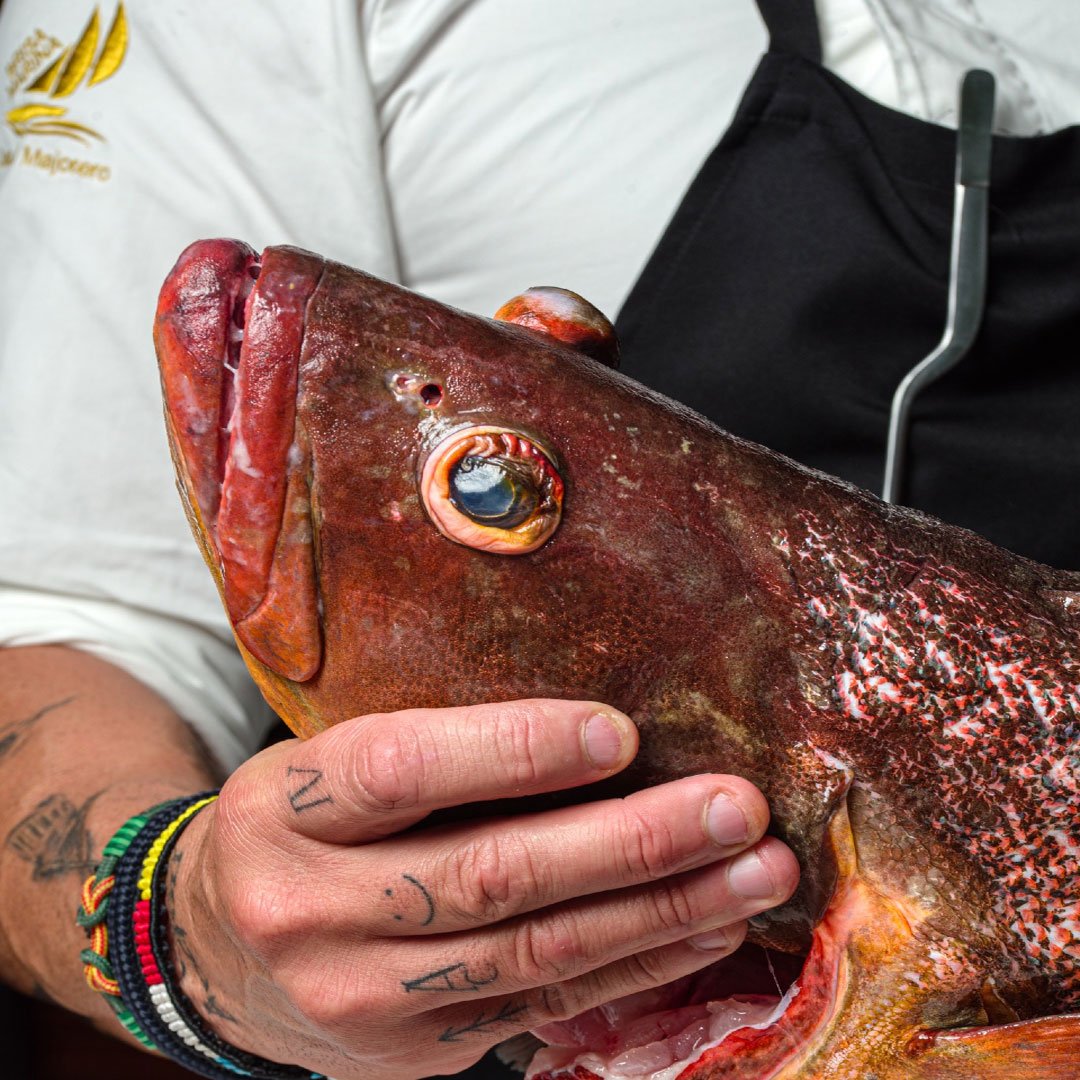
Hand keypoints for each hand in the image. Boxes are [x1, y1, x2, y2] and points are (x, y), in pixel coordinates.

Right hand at [168, 700, 798, 1078]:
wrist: (220, 946)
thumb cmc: (299, 823)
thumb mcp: (327, 760)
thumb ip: (433, 749)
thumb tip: (598, 726)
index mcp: (287, 807)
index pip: (403, 769)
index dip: (514, 751)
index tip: (619, 731)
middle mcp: (314, 908)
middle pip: (491, 875)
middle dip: (631, 842)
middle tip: (734, 806)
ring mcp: (366, 997)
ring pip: (538, 953)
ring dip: (664, 910)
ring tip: (756, 871)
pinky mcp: (418, 1053)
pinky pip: (547, 1006)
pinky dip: (638, 968)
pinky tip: (706, 930)